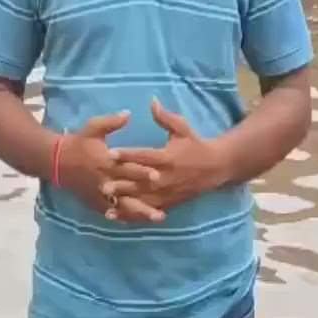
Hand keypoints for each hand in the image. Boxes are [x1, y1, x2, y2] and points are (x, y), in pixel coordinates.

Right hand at [55, 112, 163, 221]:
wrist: (56, 161)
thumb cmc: (78, 142)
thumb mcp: (93, 127)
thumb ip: (111, 122)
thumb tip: (129, 114)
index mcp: (106, 162)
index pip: (127, 167)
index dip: (142, 172)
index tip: (158, 175)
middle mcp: (104, 180)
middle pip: (128, 192)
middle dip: (145, 200)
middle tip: (163, 208)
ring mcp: (99, 194)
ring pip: (123, 206)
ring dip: (140, 213)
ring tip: (158, 217)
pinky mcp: (95, 202)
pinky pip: (112, 212)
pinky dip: (126, 217)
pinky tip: (140, 222)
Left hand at [105, 99, 230, 213]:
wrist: (215, 168)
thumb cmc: (195, 145)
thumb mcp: (182, 128)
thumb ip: (165, 117)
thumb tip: (151, 101)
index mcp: (168, 157)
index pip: (144, 156)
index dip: (127, 154)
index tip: (110, 153)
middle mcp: (166, 176)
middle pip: (141, 181)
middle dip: (122, 183)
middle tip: (102, 183)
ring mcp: (167, 192)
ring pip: (143, 198)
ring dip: (125, 200)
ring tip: (106, 201)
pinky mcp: (168, 203)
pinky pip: (148, 210)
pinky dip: (133, 214)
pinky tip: (118, 215)